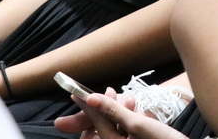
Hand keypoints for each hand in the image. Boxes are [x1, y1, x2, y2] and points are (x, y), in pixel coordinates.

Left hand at [54, 89, 189, 138]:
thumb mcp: (137, 124)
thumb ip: (112, 110)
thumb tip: (90, 99)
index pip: (93, 122)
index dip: (86, 105)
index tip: (77, 91)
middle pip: (101, 124)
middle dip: (107, 107)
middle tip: (112, 93)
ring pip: (115, 123)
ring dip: (121, 109)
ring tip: (133, 102)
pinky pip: (126, 127)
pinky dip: (130, 117)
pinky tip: (140, 111)